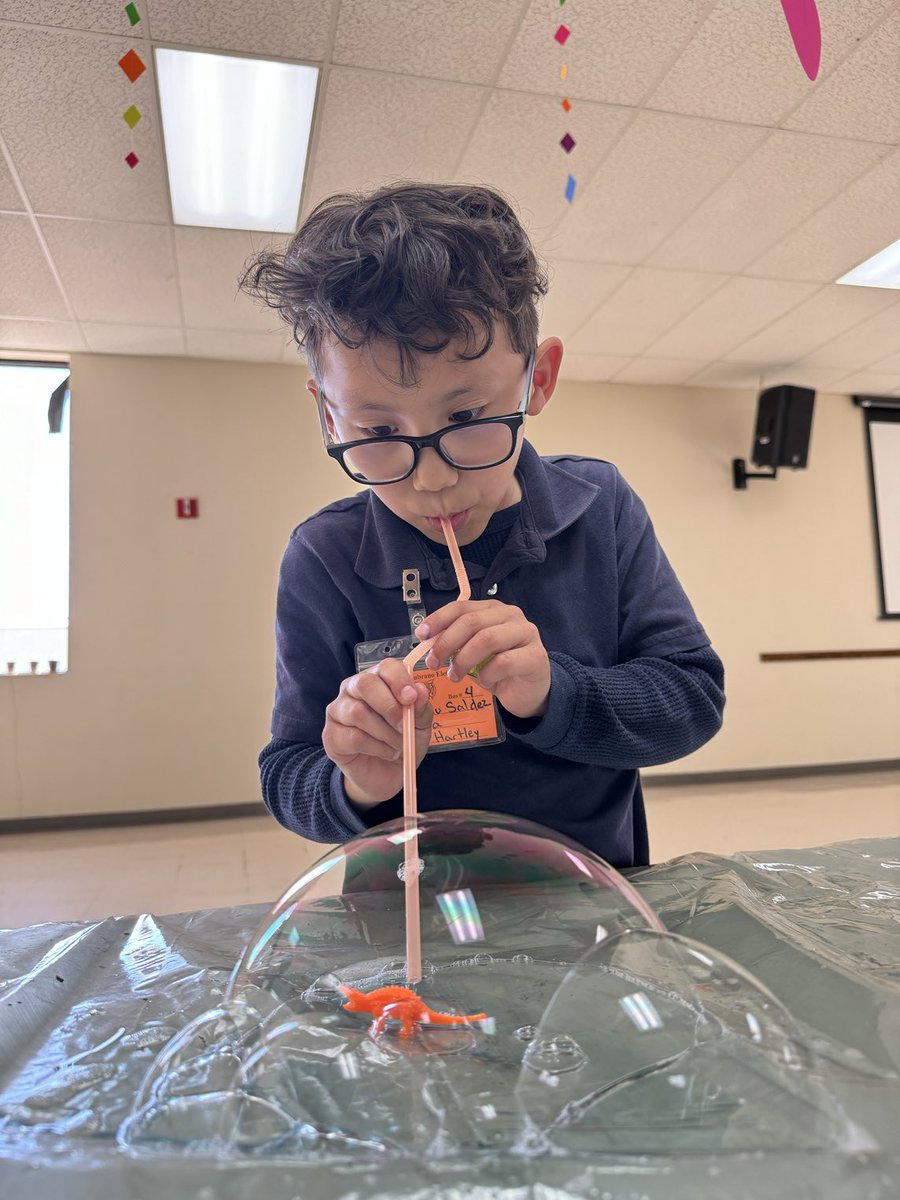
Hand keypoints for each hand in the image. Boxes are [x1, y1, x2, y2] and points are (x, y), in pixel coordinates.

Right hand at [323, 658, 433, 807]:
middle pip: (365, 683)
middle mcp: (354, 689)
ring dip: (384, 732)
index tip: (411, 698)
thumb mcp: (419, 726)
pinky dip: (376, 747)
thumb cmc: (402, 742)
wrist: (387, 775)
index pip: (385, 667)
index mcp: (378, 680)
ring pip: (358, 712)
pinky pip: (353, 736)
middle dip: (389, 706)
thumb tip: (420, 690)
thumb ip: (420, 708)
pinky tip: (384, 752)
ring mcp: (338, 710)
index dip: (399, 680)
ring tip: (397, 745)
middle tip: (404, 726)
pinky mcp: (331, 735)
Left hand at [417, 600, 550, 720]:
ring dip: (464, 660)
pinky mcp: (535, 656)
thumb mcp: (472, 653)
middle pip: (472, 622)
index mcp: (493, 610)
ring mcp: (526, 634)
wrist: (528, 691)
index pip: (461, 607)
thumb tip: (427, 640)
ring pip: (487, 639)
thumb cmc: (498, 669)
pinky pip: (503, 663)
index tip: (421, 635)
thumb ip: (455, 642)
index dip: (438, 619)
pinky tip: (484, 682)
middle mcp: (511, 615)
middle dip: (446, 643)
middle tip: (434, 663)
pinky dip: (486, 674)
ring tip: (455, 676)